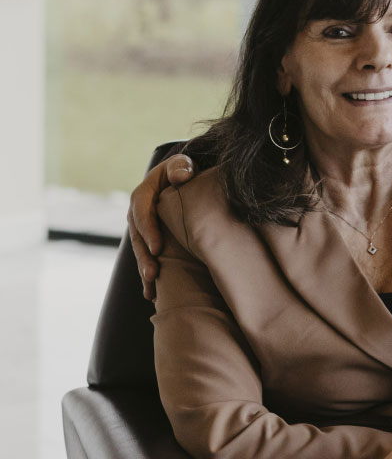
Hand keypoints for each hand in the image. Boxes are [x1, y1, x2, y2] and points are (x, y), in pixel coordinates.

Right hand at [127, 154, 194, 300]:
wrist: (184, 178)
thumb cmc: (185, 170)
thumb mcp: (182, 164)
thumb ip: (181, 166)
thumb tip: (181, 176)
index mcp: (143, 195)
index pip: (142, 212)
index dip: (148, 230)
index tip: (158, 248)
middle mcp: (138, 214)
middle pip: (138, 237)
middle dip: (144, 257)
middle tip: (153, 274)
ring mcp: (143, 229)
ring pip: (141, 251)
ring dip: (145, 270)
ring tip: (151, 289)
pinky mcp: (151, 240)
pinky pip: (148, 258)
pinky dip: (149, 276)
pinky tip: (153, 294)